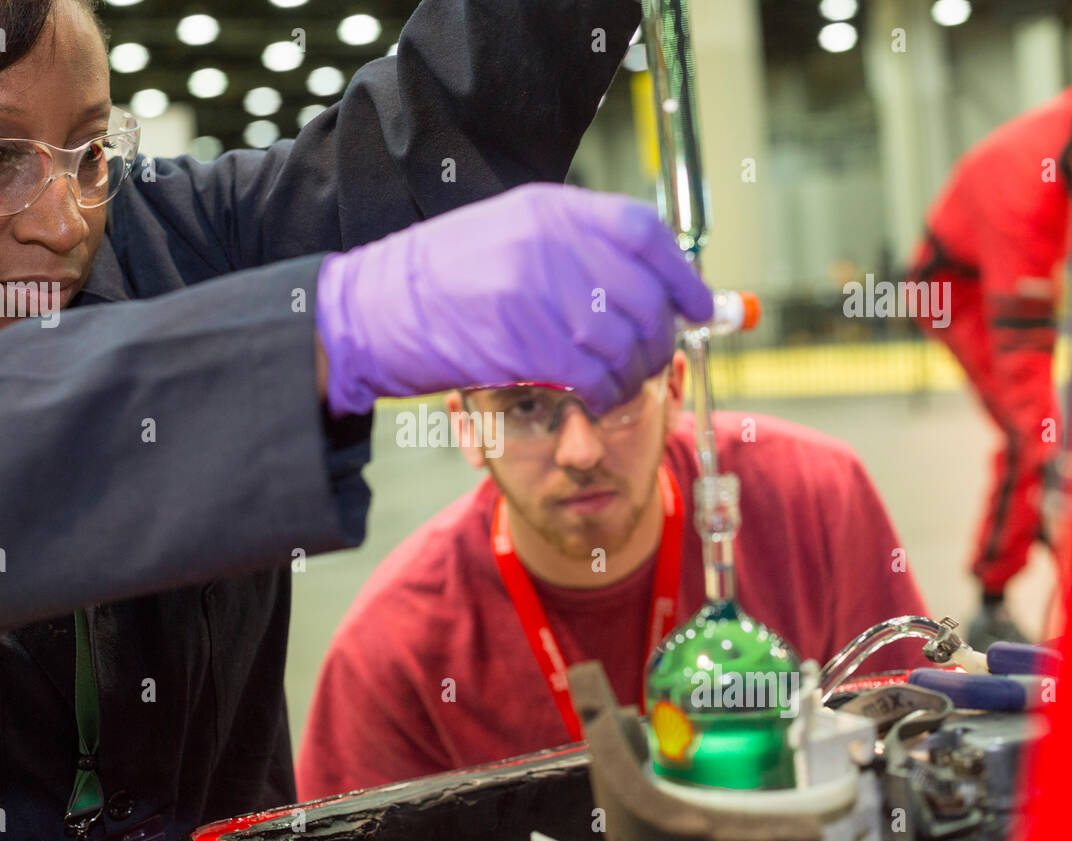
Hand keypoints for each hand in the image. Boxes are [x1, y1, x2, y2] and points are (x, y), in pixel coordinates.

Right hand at [315, 182, 712, 415]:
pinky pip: (590, 375)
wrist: (373, 309)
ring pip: (621, 340)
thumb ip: (571, 249)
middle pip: (641, 295)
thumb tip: (640, 283)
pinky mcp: (521, 342)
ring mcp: (534, 292)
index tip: (698, 304)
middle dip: (659, 336)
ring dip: (632, 372)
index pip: (643, 233)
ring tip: (622, 385)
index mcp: (550, 209)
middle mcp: (548, 243)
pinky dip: (604, 394)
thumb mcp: (507, 234)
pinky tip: (597, 400)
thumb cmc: (440, 279)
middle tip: (655, 358)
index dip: (681, 274)